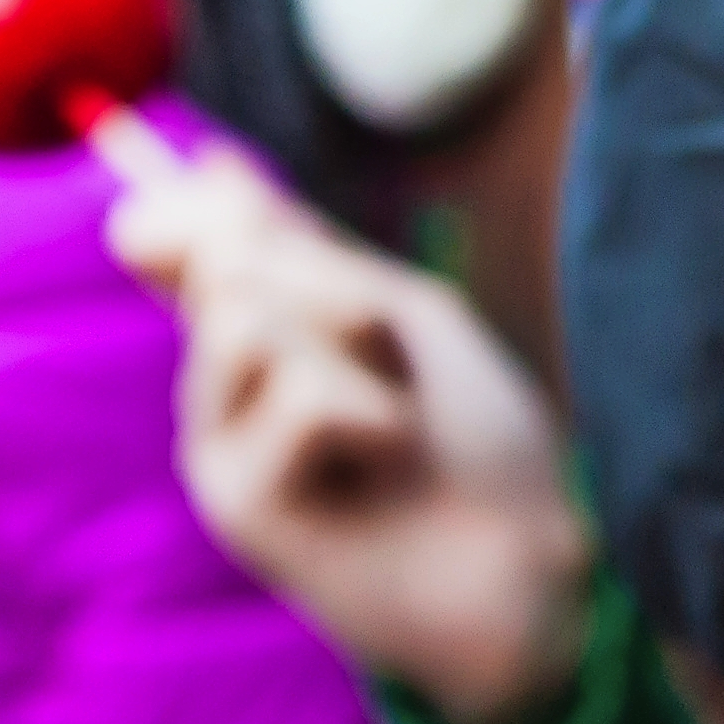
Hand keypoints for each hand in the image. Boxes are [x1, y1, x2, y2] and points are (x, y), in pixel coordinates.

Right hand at [108, 150, 595, 723]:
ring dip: (353, 346)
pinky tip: (383, 468)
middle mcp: (227, 390)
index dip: (199, 207)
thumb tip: (203, 163)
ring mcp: (220, 445)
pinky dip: (368, 414)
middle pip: (227, 262)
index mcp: (270, 339)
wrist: (525, 560)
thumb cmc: (478, 442)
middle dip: (331, 280)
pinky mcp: (233, 499)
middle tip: (394, 354)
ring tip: (394, 421)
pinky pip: (295, 392)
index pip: (198, 247)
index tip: (217, 185)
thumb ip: (301, 249)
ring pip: (244, 316)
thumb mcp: (401, 314)